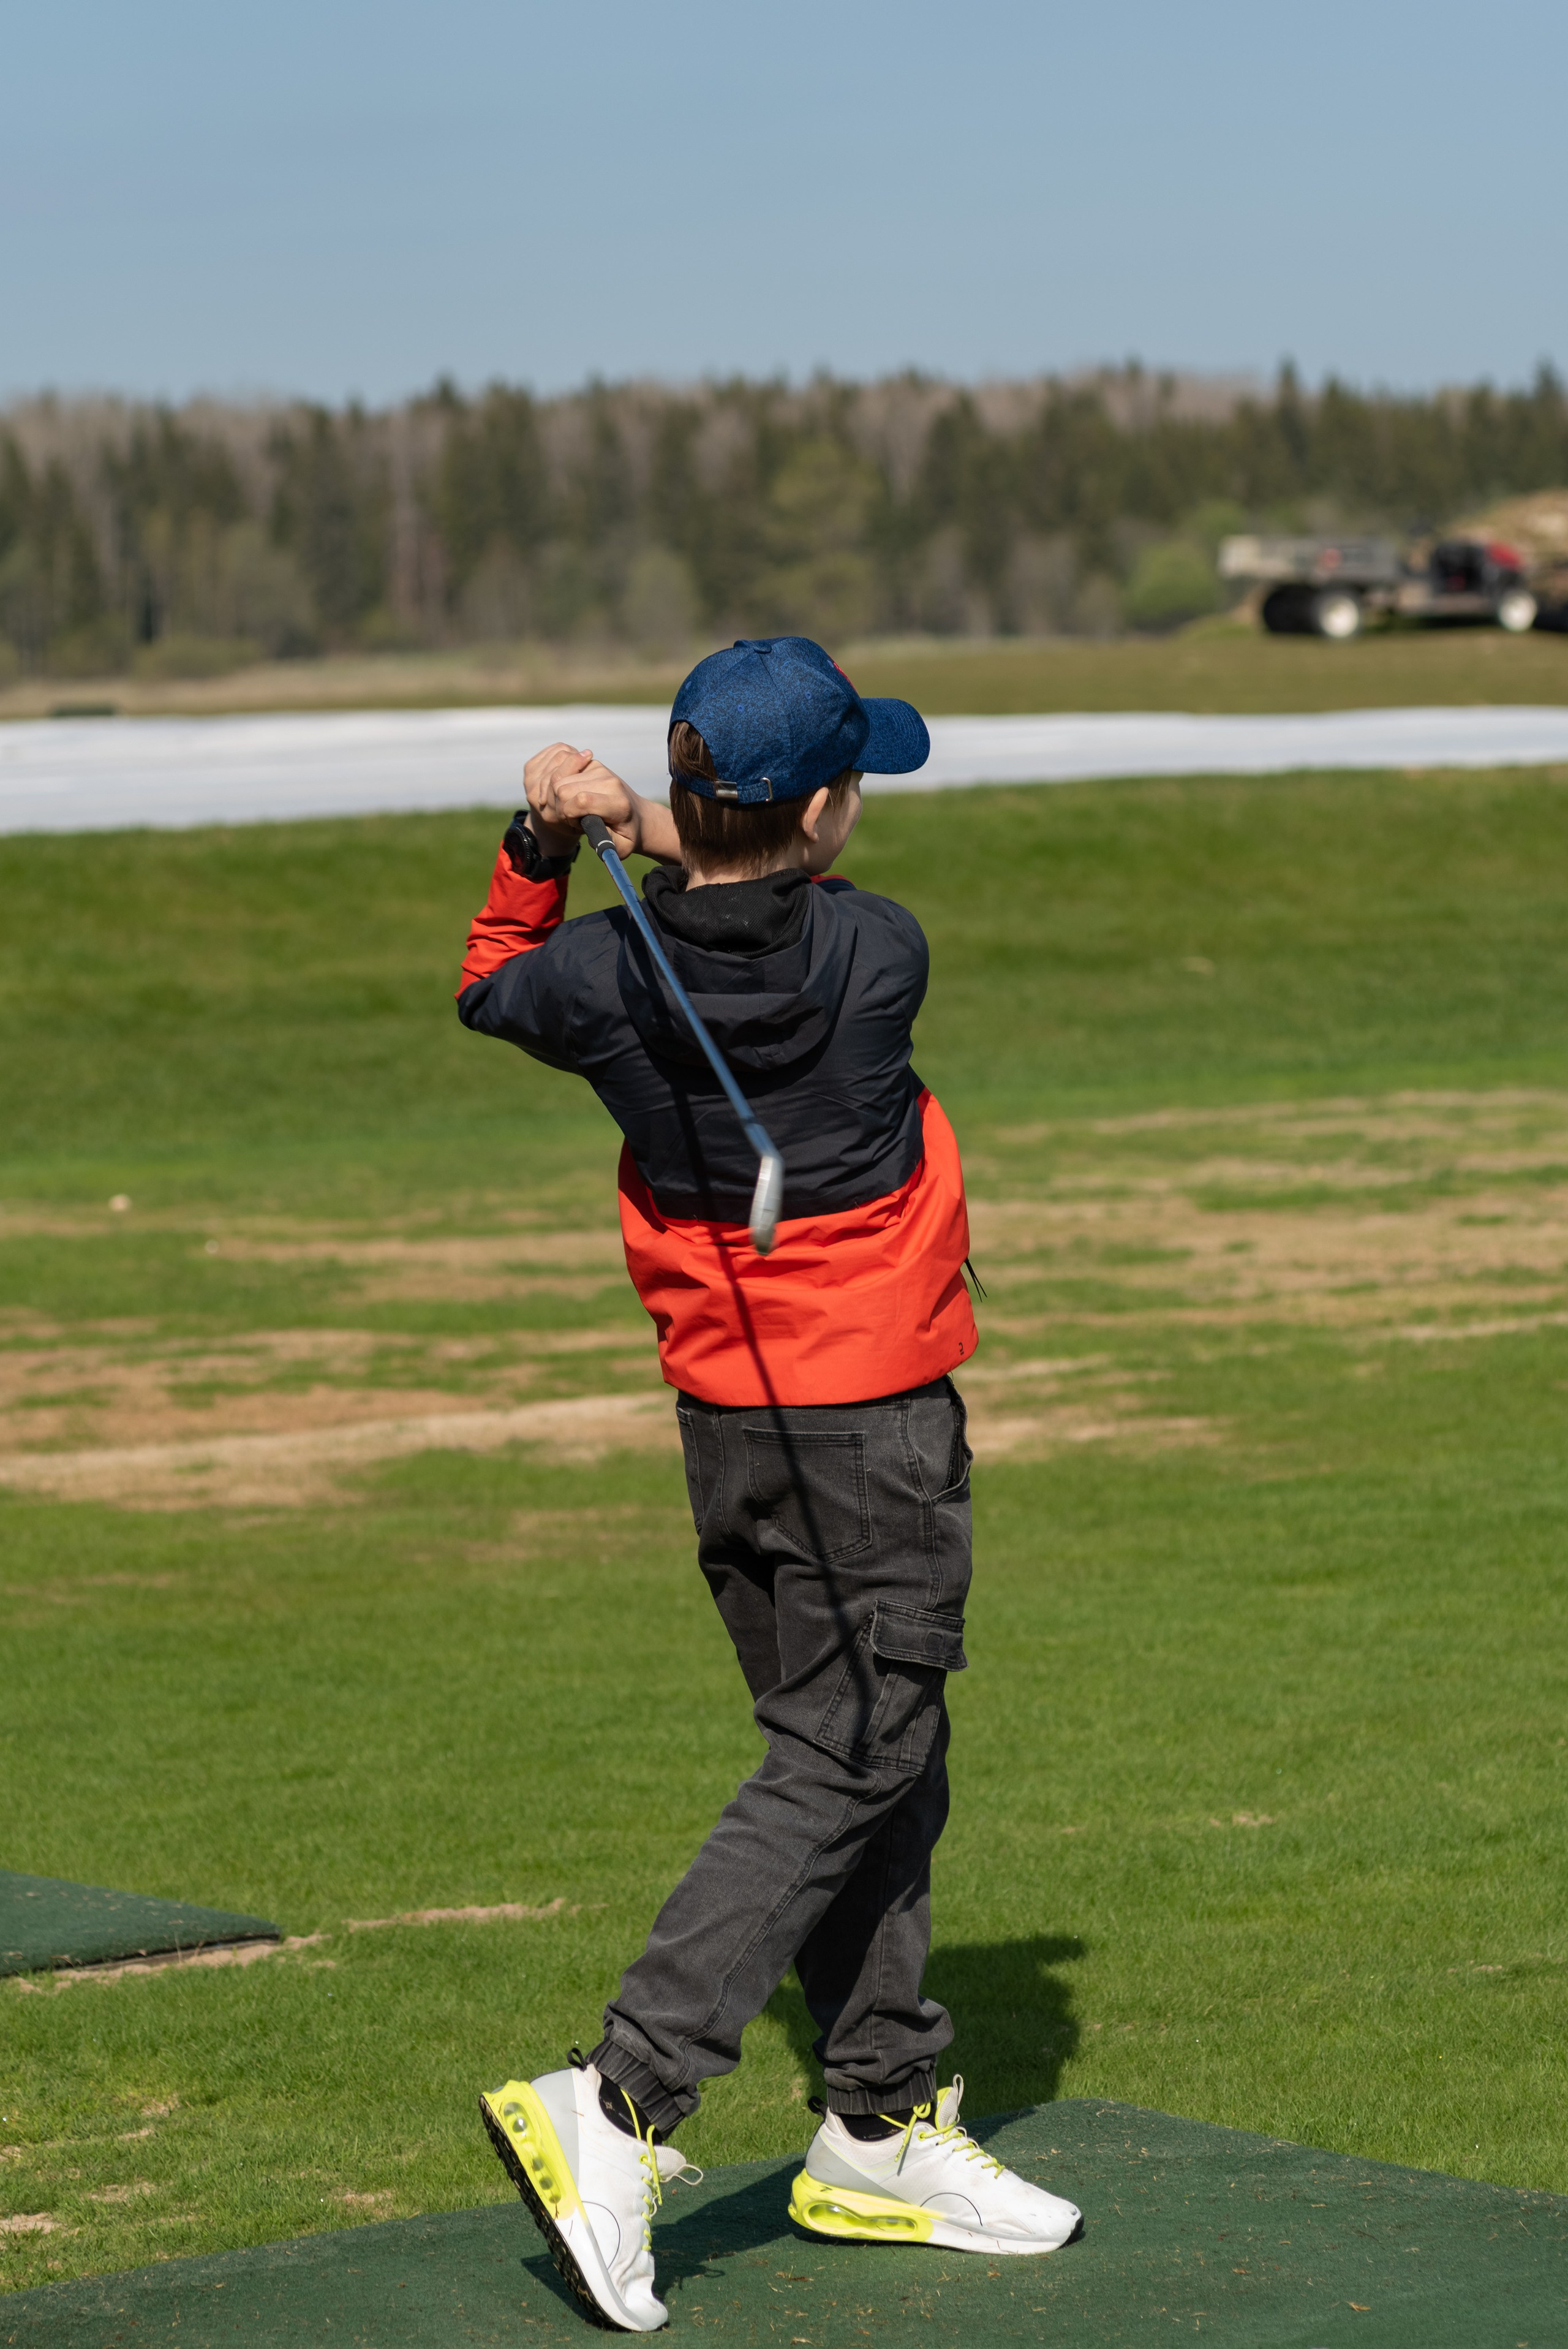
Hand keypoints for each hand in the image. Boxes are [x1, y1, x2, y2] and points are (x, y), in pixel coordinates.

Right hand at [524, 743, 679, 862]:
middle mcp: (610, 782)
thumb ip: (607, 846)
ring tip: (576, 809)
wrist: (639, 815)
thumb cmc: (627, 835)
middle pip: (563, 789)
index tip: (576, 824)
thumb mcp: (622, 848)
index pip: (581, 800)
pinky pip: (562, 773)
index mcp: (618, 804)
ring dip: (560, 798)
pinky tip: (572, 797)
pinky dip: (560, 786)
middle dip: (561, 806)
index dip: (568, 814)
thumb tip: (591, 837)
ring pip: (559, 780)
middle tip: (574, 818)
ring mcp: (600, 770)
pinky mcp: (592, 764)